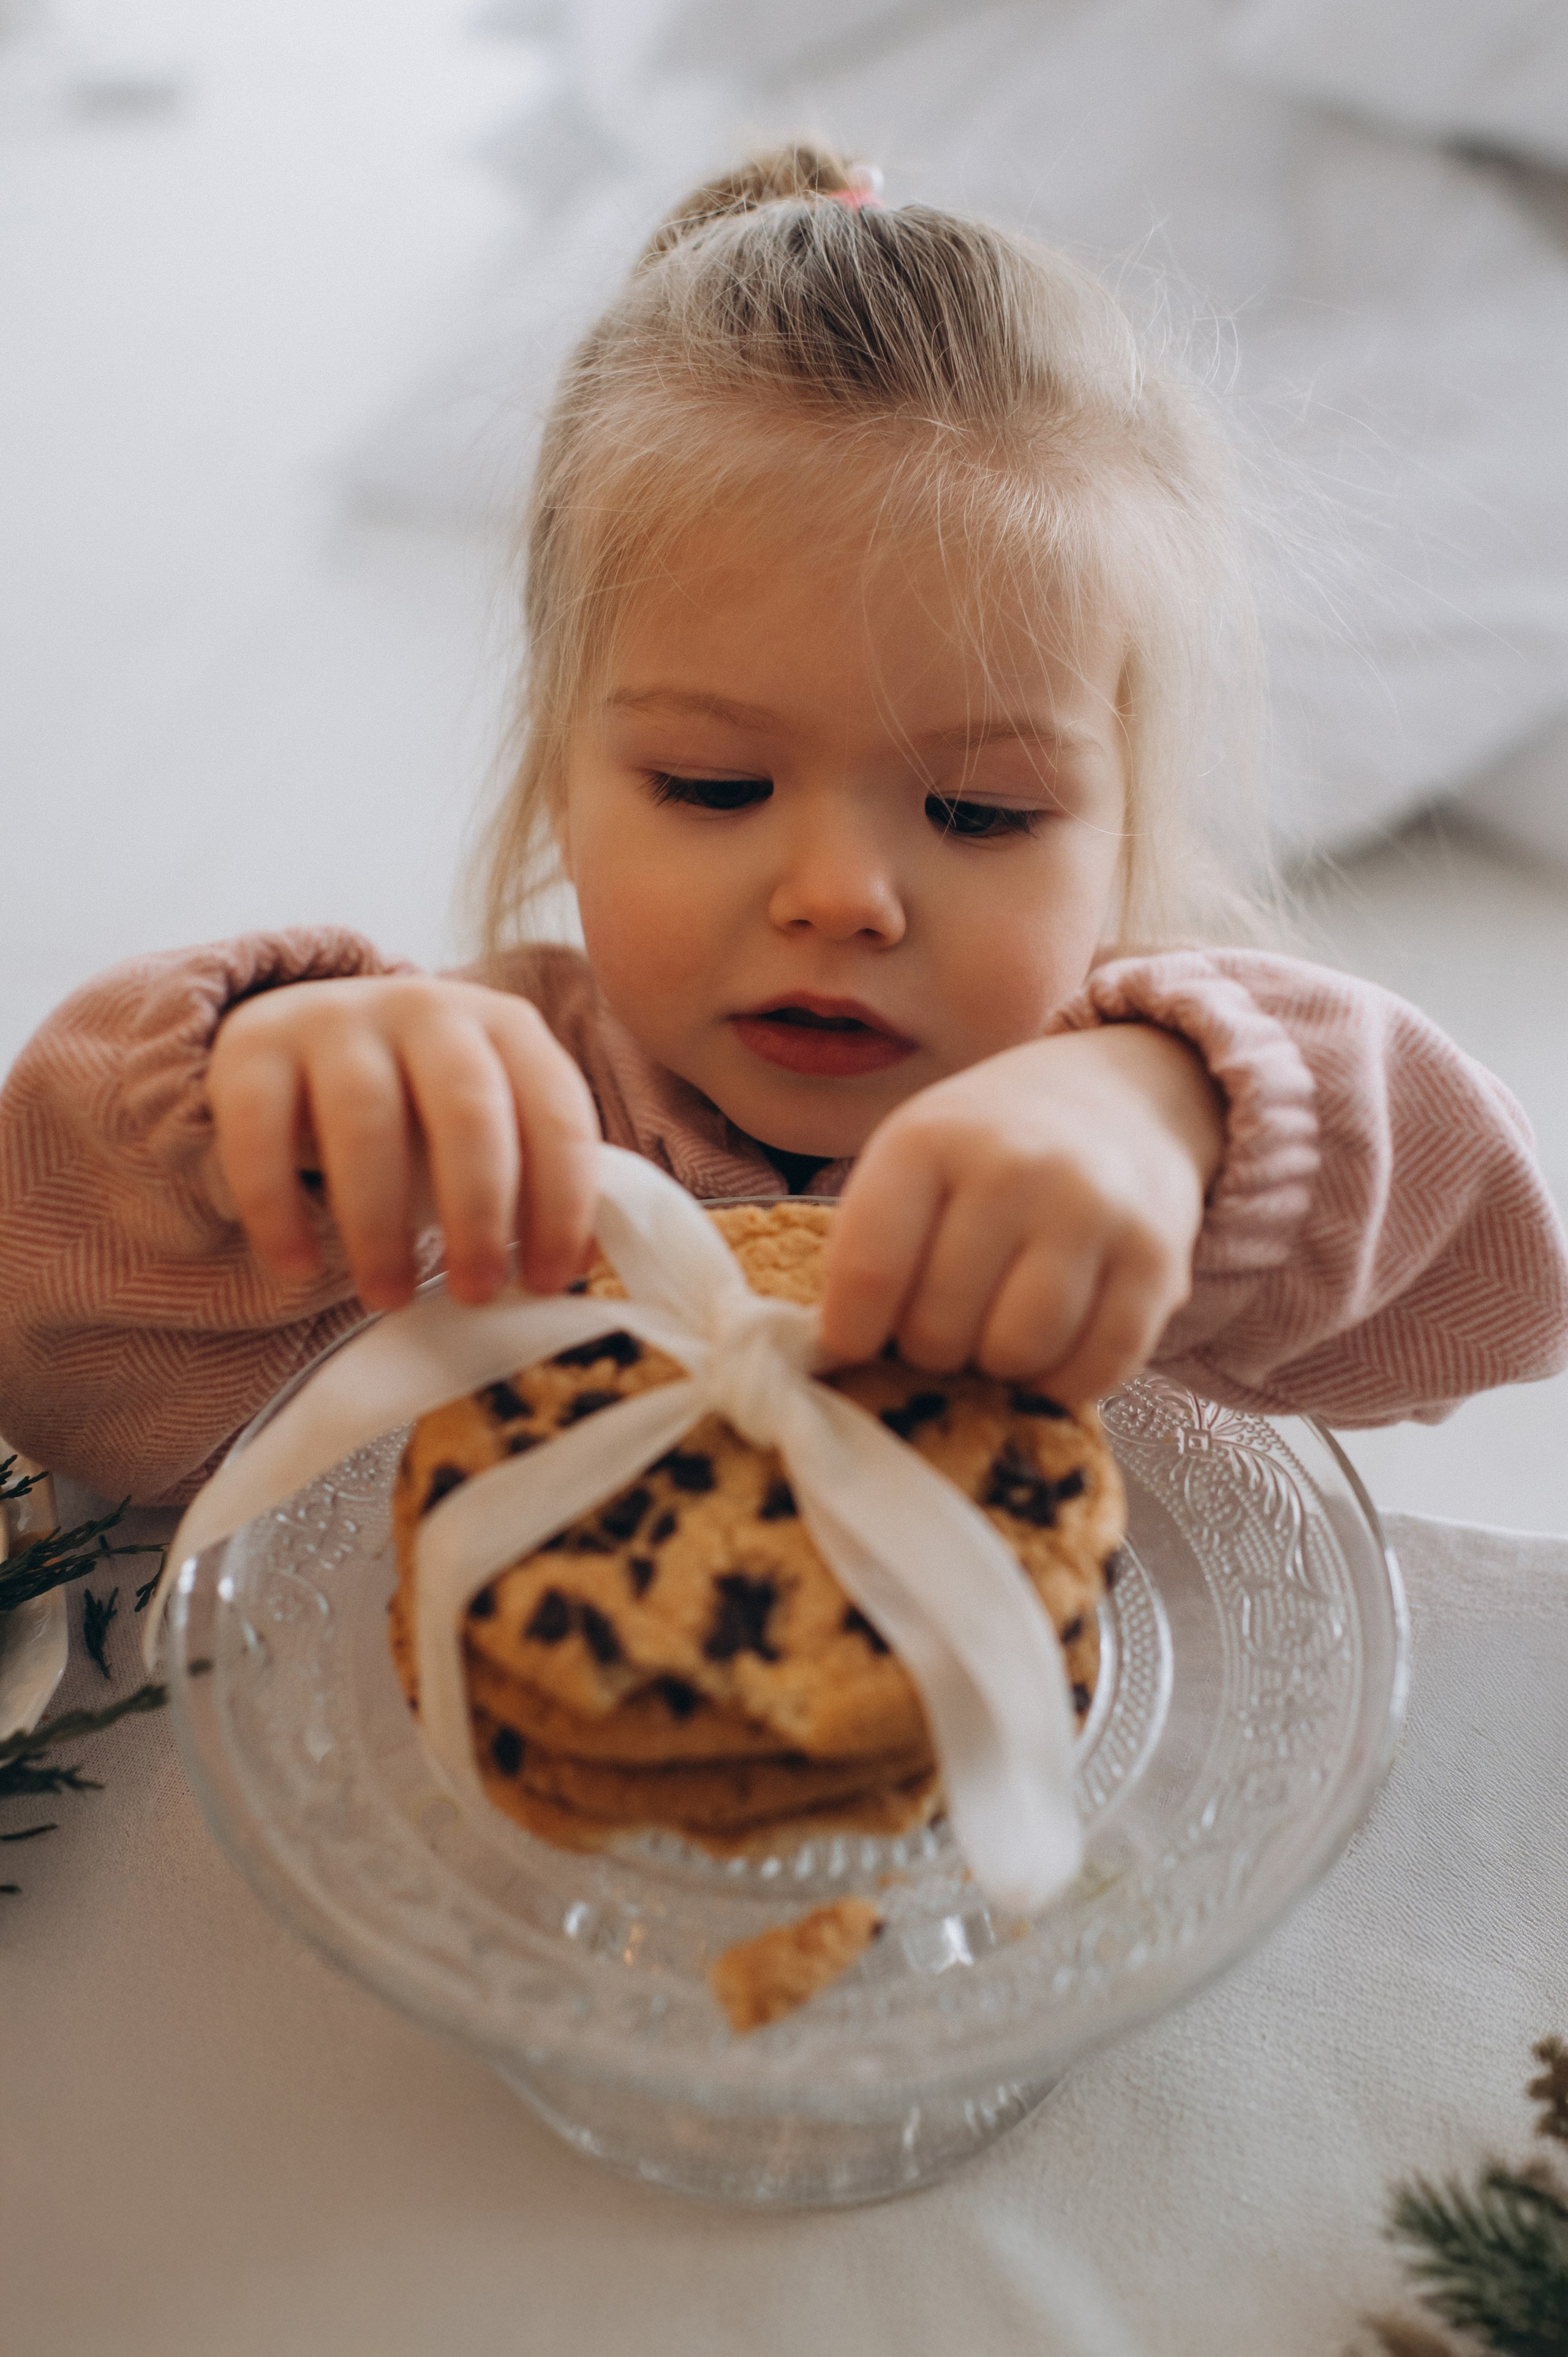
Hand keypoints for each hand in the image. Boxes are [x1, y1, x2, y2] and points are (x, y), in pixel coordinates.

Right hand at [205, 975, 600, 1308]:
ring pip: (365, 1122)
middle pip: (468, 1110)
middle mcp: (428, 1007)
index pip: (555, 1112)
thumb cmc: (423, 1108)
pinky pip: (262, 1131)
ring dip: (380, 1226)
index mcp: (508, 1026)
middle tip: (476, 1294)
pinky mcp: (254, 1045)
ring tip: (389, 1297)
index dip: (561, 1204)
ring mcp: (338, 1019)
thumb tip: (577, 1267)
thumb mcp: (493, 1123)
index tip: (546, 1282)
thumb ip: (535, 1177)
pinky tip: (297, 1266)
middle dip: (478, 1213)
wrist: (311, 1038)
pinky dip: (278, 1207)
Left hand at [818, 1024, 1224, 1402]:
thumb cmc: (990, 1149)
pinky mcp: (1158, 1260)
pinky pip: (1097, 1369)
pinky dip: (1064, 1380)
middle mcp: (1015, 1169)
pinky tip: (1051, 1348)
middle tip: (943, 1324)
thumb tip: (842, 1359)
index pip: (869, 1270)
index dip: (851, 1333)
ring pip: (1019, 1352)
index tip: (854, 1345)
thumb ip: (870, 1245)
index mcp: (930, 1141)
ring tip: (995, 1332)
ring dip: (997, 1366)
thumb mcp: (913, 1159)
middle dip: (930, 1347)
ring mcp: (1093, 1213)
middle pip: (941, 1327)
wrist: (1121, 1098)